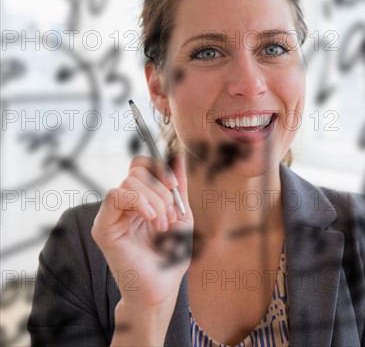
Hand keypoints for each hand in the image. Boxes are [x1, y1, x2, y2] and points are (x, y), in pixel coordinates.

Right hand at [91, 154, 192, 310]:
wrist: (163, 286)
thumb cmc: (171, 256)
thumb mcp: (181, 215)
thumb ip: (177, 187)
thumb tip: (178, 156)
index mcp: (140, 200)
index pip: (141, 166)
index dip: (159, 169)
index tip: (175, 187)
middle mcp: (123, 205)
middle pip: (137, 170)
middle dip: (161, 190)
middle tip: (168, 217)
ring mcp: (111, 215)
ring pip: (130, 181)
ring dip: (154, 200)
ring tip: (161, 225)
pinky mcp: (103, 227)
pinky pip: (115, 194)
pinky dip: (138, 200)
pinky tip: (150, 218)